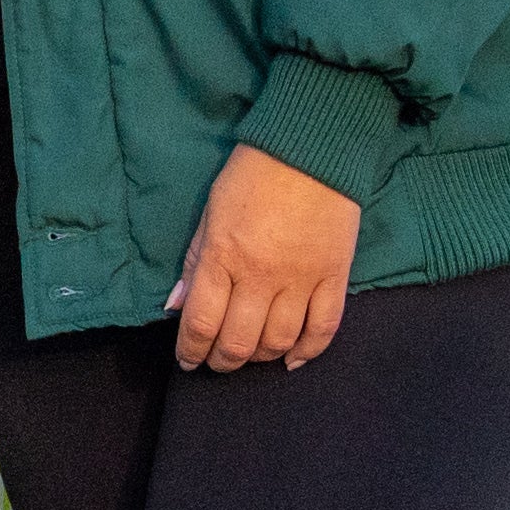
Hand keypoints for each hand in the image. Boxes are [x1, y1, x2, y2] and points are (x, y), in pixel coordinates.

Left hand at [168, 146, 358, 370]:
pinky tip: (292, 360)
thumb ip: (193, 262)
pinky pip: (324, 328)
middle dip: (222, 361)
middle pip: (239, 342)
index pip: (201, 323)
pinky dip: (308, 352)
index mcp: (222, 257)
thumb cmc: (252, 175)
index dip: (190, 351)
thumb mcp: (210, 213)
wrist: (311, 148)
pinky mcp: (334, 276)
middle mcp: (260, 275)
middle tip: (217, 361)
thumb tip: (175, 306)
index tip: (187, 360)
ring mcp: (301, 279)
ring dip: (260, 358)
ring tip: (251, 354)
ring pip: (279, 342)